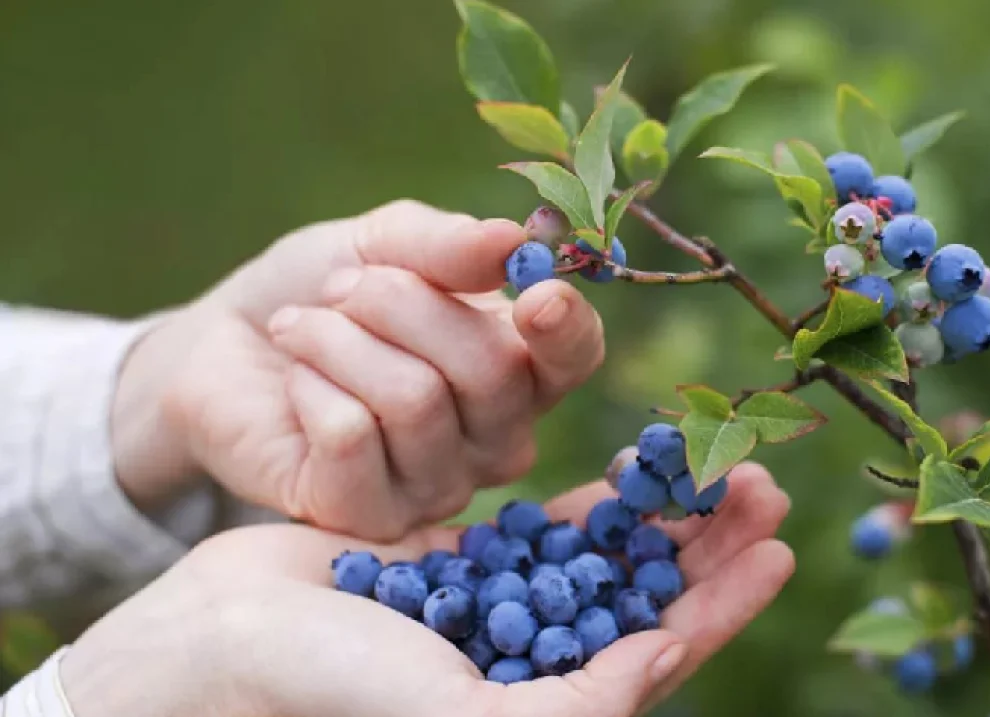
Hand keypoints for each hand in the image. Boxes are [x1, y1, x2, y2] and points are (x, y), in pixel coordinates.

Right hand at [61, 464, 794, 716]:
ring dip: (663, 513)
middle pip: (646, 597)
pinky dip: (591, 500)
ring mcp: (500, 608)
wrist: (225, 644)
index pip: (661, 653)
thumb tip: (670, 658)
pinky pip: (545, 525)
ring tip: (716, 464)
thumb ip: (578, 705)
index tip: (780, 548)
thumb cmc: (336, 697)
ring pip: (607, 555)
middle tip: (763, 483)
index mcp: (548, 708)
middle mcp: (533, 663)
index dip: (725, 603)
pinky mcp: (463, 562)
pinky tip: (634, 468)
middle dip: (708, 545)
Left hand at [113, 200, 605, 539]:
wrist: (223, 348)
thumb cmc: (321, 294)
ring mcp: (437, 487)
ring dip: (340, 340)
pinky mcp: (368, 517)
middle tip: (342, 289)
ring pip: (415, 400)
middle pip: (491, 370)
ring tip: (302, 328)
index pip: (575, 359)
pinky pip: (351, 435)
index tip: (534, 293)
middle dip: (401, 303)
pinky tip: (295, 383)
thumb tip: (514, 241)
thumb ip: (448, 244)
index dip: (566, 329)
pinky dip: (310, 384)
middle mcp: (494, 439)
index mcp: (518, 368)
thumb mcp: (382, 244)